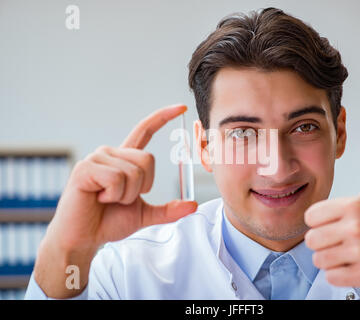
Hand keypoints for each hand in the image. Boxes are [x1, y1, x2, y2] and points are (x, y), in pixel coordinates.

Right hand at [34, 104, 197, 297]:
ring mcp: (97, 158)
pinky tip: (98, 199)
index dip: (163, 117)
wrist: (83, 238)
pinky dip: (114, 195)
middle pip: (147, 159)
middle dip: (142, 187)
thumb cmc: (109, 222)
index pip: (145, 130)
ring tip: (107, 200)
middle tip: (121, 199)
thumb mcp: (144, 215)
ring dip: (126, 195)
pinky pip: (117, 179)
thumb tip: (193, 205)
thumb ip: (168, 210)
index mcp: (124, 159)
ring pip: (134, 172)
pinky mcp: (85, 168)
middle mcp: (110, 153)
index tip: (182, 107)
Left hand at [304, 123, 359, 298]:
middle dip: (324, 242)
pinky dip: (339, 274)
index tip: (337, 221)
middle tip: (343, 239)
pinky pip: (330, 277)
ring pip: (318, 259)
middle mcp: (357, 227)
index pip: (310, 216)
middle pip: (310, 239)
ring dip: (331, 259)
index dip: (321, 221)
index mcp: (354, 205)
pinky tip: (355, 265)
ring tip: (350, 252)